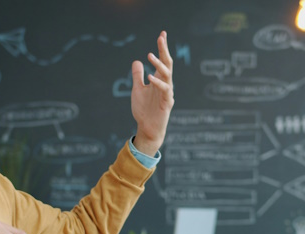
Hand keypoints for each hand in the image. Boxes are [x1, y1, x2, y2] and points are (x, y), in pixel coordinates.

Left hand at [131, 30, 174, 156]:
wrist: (147, 128)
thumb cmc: (144, 110)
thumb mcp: (137, 89)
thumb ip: (137, 76)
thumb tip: (137, 61)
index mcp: (159, 79)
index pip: (162, 60)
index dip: (162, 48)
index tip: (162, 34)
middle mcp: (165, 84)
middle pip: (167, 64)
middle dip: (164, 50)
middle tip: (161, 38)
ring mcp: (167, 93)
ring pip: (167, 75)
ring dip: (159, 64)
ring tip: (150, 55)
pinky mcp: (166, 103)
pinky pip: (164, 90)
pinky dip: (157, 83)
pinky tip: (149, 77)